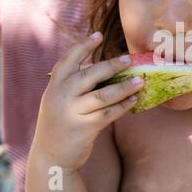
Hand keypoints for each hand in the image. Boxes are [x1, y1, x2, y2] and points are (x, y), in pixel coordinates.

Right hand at [30, 32, 142, 172]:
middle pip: (90, 74)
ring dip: (125, 87)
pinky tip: (134, 100)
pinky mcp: (85, 127)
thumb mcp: (58, 100)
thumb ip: (74, 85)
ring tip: (140, 80)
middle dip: (112, 65)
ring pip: (103, 94)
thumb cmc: (60, 122)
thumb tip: (108, 70)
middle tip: (129, 59)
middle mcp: (61, 96)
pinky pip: (109, 113)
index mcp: (54, 85)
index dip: (83, 46)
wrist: (51, 156)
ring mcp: (72, 112)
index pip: (68, 60)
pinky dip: (123, 106)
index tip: (98, 35)